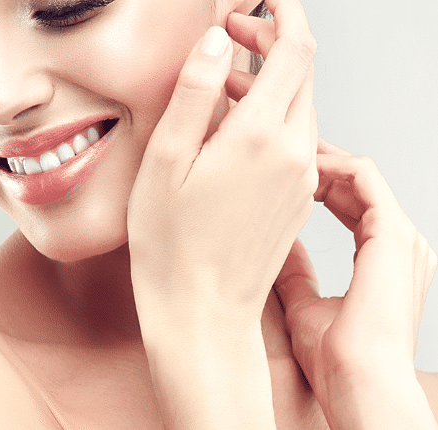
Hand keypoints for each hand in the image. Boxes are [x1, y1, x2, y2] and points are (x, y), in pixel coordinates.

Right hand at [128, 0, 317, 328]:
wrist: (201, 313)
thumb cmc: (170, 246)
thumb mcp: (165, 160)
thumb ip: (193, 93)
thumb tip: (217, 42)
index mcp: (260, 136)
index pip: (295, 50)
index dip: (280, 15)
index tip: (261, 0)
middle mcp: (294, 153)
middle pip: (302, 73)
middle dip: (272, 41)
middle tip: (230, 33)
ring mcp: (301, 178)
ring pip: (299, 106)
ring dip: (269, 81)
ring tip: (222, 82)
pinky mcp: (297, 199)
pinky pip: (295, 139)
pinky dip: (272, 116)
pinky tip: (234, 128)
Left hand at [274, 139, 437, 428]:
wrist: (361, 381)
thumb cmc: (335, 359)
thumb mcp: (302, 304)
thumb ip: (293, 271)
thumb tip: (271, 242)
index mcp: (381, 259)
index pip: (349, 204)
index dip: (312, 182)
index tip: (274, 172)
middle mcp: (397, 243)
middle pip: (355, 184)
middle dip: (314, 162)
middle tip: (274, 149)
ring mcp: (400, 236)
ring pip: (359, 174)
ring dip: (319, 158)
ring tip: (278, 150)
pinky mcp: (393, 233)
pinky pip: (364, 178)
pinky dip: (330, 164)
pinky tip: (295, 164)